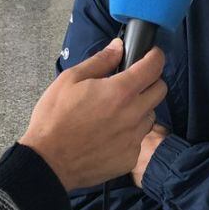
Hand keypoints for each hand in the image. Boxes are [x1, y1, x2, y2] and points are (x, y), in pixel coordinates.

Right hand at [19, 39, 166, 190]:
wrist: (48, 162)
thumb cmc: (55, 118)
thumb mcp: (70, 79)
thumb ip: (100, 61)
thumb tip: (119, 47)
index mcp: (121, 91)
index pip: (155, 66)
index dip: (155, 56)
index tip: (151, 54)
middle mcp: (134, 114)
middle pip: (160, 90)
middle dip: (150, 81)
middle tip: (130, 83)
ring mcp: (134, 138)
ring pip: (150, 115)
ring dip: (140, 109)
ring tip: (116, 112)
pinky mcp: (130, 157)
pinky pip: (138, 139)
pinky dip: (129, 133)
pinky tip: (109, 134)